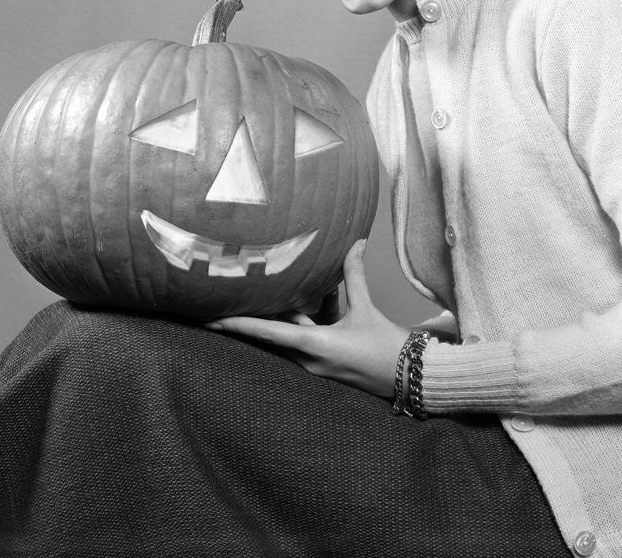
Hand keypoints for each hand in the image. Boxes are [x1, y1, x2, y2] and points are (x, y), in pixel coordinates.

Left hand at [207, 239, 408, 398]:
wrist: (410, 378)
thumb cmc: (385, 346)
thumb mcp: (367, 308)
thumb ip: (354, 275)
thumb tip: (356, 242)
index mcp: (313, 345)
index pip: (266, 333)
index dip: (237, 324)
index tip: (210, 320)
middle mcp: (307, 359)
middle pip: (272, 333)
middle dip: (254, 315)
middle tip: (226, 298)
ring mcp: (314, 365)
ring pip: (289, 334)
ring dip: (286, 313)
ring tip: (267, 291)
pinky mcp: (323, 365)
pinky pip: (305, 339)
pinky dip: (305, 320)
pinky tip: (312, 300)